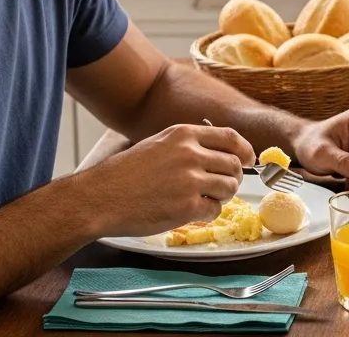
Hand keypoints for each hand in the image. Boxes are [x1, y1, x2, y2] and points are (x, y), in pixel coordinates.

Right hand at [78, 123, 254, 237]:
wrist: (99, 198)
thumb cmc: (124, 174)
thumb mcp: (159, 144)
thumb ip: (189, 144)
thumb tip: (221, 152)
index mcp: (184, 134)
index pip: (231, 138)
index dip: (246, 150)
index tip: (250, 159)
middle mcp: (191, 153)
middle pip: (234, 165)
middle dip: (232, 178)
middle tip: (219, 186)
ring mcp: (190, 180)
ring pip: (229, 188)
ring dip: (220, 196)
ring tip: (200, 199)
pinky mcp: (187, 206)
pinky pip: (215, 210)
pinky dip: (207, 213)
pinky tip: (189, 212)